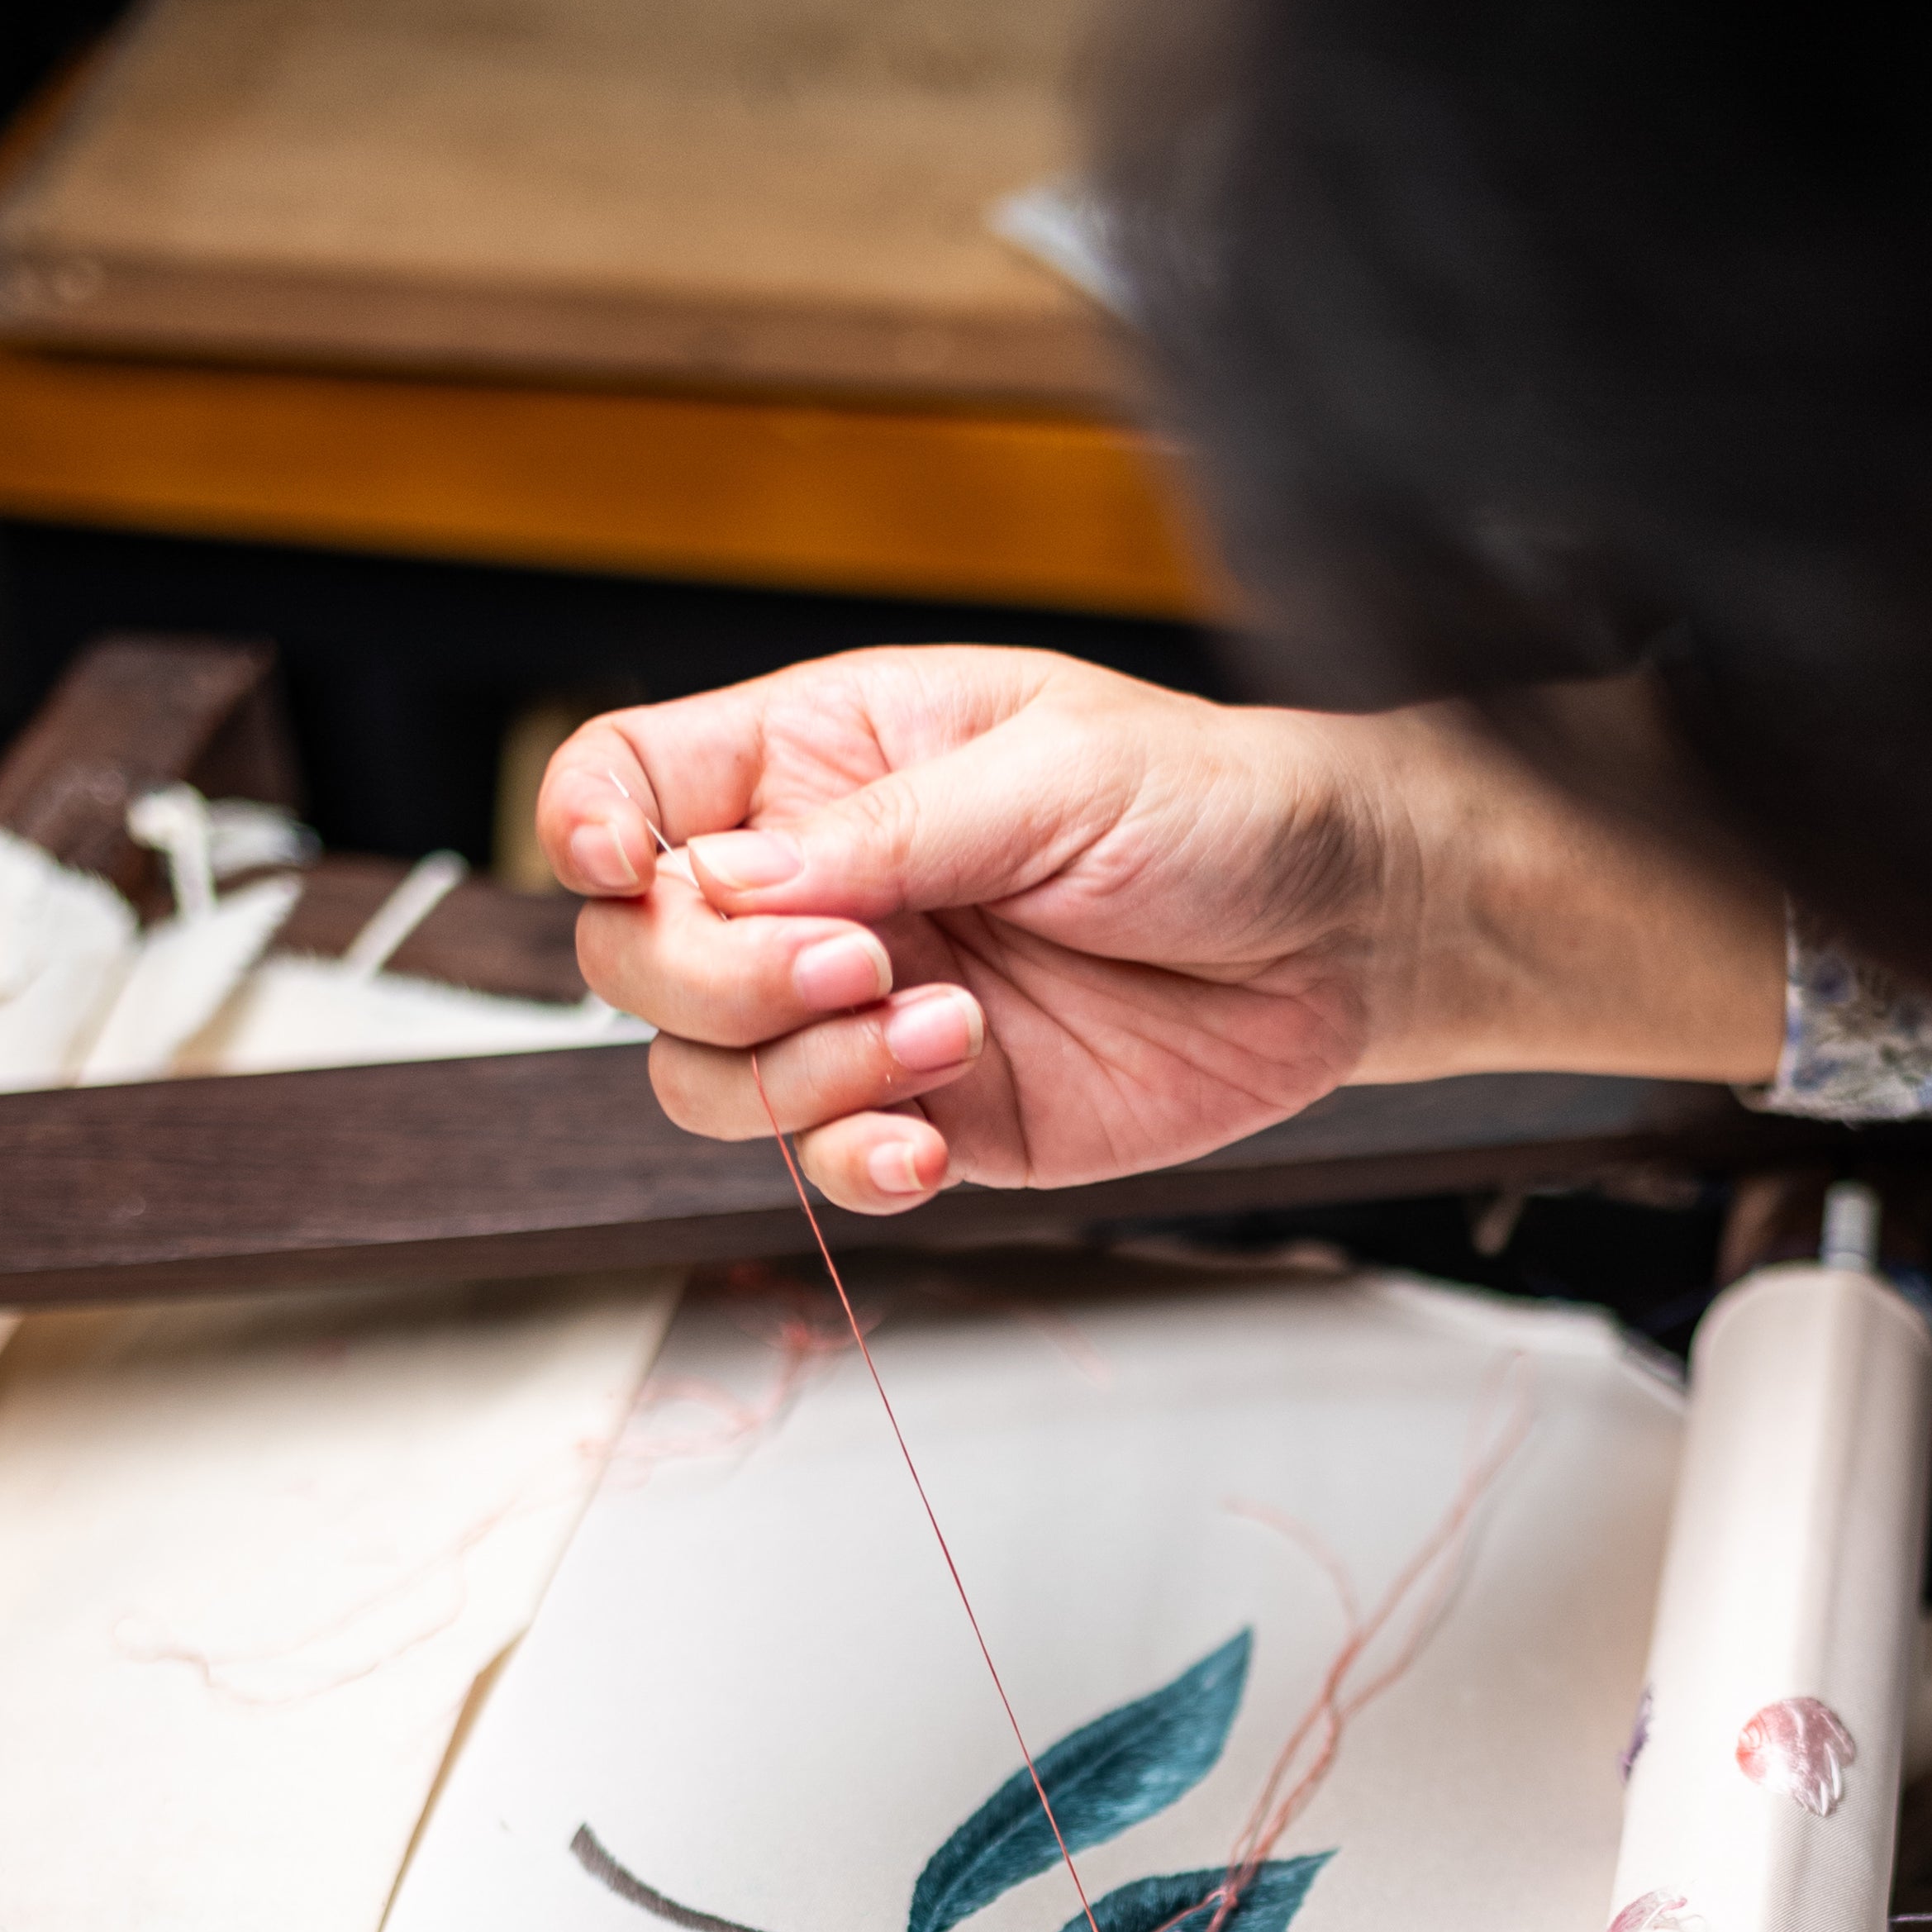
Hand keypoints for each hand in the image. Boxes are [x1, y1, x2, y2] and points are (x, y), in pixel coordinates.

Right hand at [537, 648, 1787, 1217]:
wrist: (1342, 933)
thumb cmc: (1213, 807)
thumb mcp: (1051, 775)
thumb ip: (886, 833)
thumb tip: (731, 883)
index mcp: (822, 764)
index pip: (624, 790)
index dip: (589, 834)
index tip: (629, 873)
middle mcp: (819, 893)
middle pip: (636, 958)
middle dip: (718, 981)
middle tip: (864, 967)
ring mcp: (863, 1013)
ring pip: (707, 1078)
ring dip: (800, 1077)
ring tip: (949, 1035)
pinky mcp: (930, 1117)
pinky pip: (822, 1167)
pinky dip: (852, 1166)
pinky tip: (930, 1141)